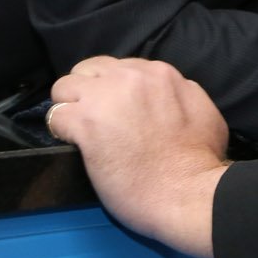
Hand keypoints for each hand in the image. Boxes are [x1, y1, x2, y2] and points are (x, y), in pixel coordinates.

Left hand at [48, 57, 228, 257]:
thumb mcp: (201, 110)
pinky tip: (74, 144)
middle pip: (87, 70)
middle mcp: (129, 76)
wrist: (187, 190)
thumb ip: (178, 92)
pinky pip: (55, 116)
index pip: (117, 66)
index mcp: (158, 73)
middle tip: (95, 119)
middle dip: (87, 92)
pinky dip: (61, 130)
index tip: (116, 109)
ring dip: (70, 108)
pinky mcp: (86, 123)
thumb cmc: (201, 158)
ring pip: (64, 87)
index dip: (111, 89)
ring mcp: (105, 98)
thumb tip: (166, 94)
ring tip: (80, 132)